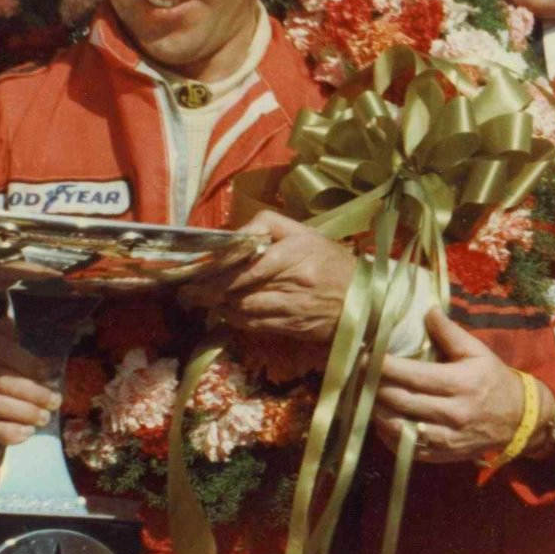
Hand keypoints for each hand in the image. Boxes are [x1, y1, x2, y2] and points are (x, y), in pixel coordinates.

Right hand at [0, 317, 60, 448]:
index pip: (0, 349)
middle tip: (55, 401)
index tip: (47, 374)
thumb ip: (18, 338)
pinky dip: (8, 431)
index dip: (26, 362)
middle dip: (31, 392)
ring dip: (22, 412)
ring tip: (44, 417)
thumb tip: (46, 352)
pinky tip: (28, 432)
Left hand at [179, 209, 356, 342]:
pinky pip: (257, 325)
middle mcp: (295, 281)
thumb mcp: (305, 234)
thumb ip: (269, 225)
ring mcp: (295, 308)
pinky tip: (226, 313)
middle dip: (210, 291)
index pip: (248, 263)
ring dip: (220, 306)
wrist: (368, 299)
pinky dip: (237, 320)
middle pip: (241, 288)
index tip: (196, 271)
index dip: (218, 269)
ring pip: (245, 309)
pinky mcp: (294, 328)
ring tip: (201, 301)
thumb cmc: (332, 261)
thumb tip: (236, 232)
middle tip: (186, 292)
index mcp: (297, 253)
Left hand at [373, 308, 531, 462]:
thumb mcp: (477, 352)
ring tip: (361, 395)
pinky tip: (378, 419)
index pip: (413, 375)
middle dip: (373, 387)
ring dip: (376, 411)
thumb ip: (450, 332)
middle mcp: (452, 413)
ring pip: (398, 427)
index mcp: (459, 384)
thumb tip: (426, 309)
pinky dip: (388, 435)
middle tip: (356, 374)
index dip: (384, 366)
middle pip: (400, 401)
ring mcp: (446, 438)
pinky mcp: (442, 455)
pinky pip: (406, 448)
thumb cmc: (493, 380)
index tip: (363, 355)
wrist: (520, 420)